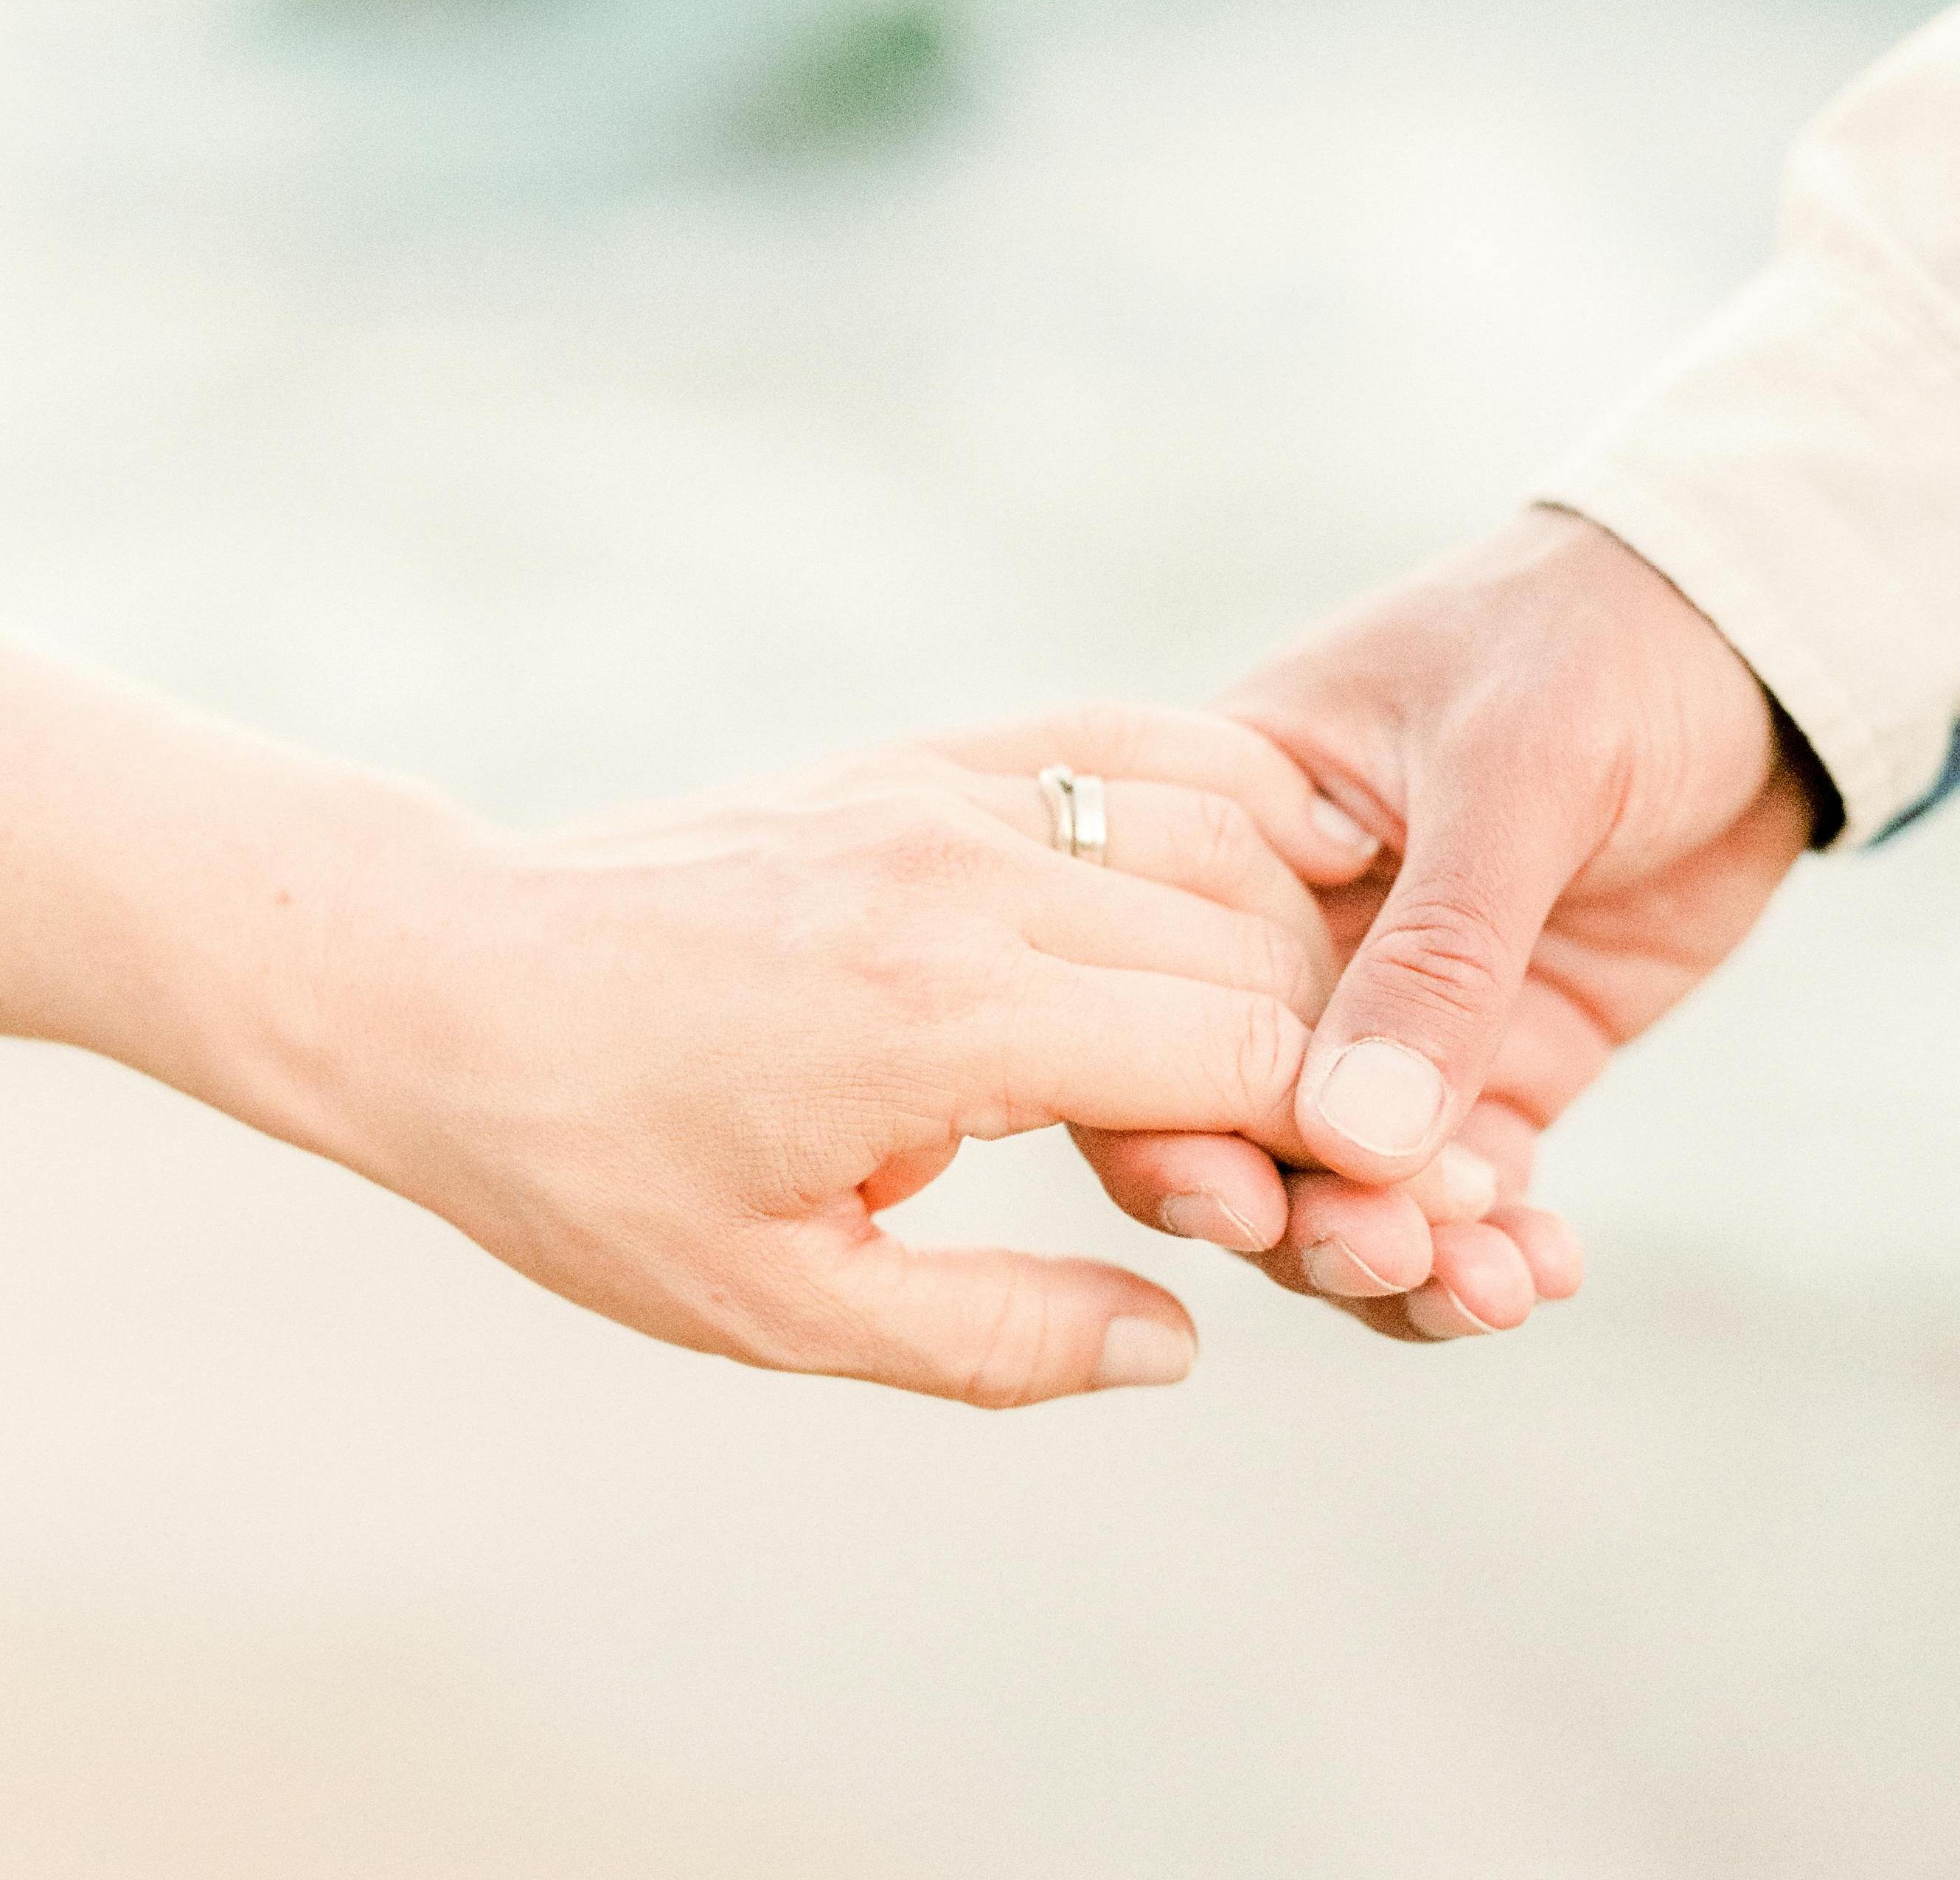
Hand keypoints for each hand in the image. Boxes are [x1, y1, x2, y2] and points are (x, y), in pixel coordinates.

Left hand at [313, 709, 1377, 1404]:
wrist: (450, 980)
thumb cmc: (594, 1164)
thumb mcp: (783, 1303)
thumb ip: (1001, 1334)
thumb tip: (1180, 1334)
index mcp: (948, 1021)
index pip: (1240, 1055)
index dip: (1344, 1137)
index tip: (1397, 1195)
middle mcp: (969, 876)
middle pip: (1254, 939)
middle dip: (1336, 1045)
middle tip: (1365, 1130)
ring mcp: (942, 792)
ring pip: (1215, 825)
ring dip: (1297, 922)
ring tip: (1325, 1016)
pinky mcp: (917, 755)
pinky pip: (1122, 737)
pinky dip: (1227, 786)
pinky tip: (1287, 836)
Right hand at [1075, 510, 1816, 1339]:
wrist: (1760, 642)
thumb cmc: (1600, 646)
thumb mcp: (1515, 767)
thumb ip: (1439, 953)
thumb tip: (1355, 1145)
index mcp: (1230, 836)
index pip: (1156, 996)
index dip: (1172, 1114)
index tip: (1244, 1202)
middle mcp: (1285, 942)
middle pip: (1238, 1118)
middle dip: (1302, 1212)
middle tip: (1388, 1259)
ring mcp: (1393, 1014)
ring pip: (1349, 1179)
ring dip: (1401, 1255)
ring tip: (1493, 1291)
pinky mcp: (1497, 1063)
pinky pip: (1467, 1188)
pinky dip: (1494, 1244)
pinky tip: (1544, 1273)